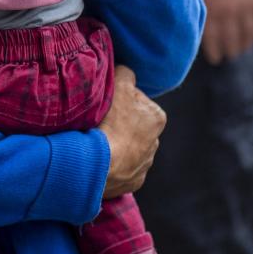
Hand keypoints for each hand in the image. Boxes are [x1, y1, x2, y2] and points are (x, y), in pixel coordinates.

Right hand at [98, 67, 165, 197]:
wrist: (98, 165)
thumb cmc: (111, 122)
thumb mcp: (119, 85)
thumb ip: (125, 72)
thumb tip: (125, 71)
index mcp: (157, 117)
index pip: (136, 100)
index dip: (119, 100)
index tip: (105, 104)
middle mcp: (155, 142)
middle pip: (132, 125)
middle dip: (119, 124)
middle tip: (98, 123)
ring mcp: (144, 165)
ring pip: (127, 148)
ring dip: (114, 145)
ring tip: (95, 142)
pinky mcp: (131, 182)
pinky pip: (120, 169)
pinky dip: (110, 164)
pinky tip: (98, 159)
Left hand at [198, 0, 252, 63]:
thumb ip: (207, 9)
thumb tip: (207, 30)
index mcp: (212, 7)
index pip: (213, 37)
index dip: (214, 50)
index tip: (215, 58)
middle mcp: (231, 10)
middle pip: (230, 40)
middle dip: (229, 51)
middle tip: (228, 56)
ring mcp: (248, 7)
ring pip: (247, 36)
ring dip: (244, 45)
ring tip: (240, 49)